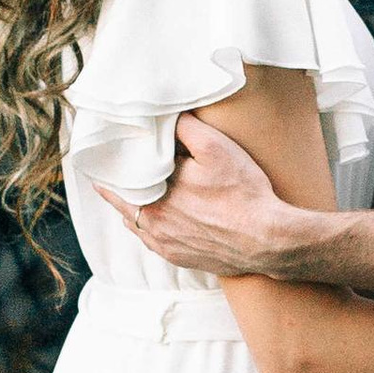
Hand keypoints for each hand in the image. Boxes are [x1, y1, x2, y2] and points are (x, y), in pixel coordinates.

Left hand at [102, 111, 318, 277]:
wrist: (267, 239)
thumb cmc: (242, 193)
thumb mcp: (215, 148)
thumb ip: (184, 128)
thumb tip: (164, 116)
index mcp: (153, 192)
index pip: (121, 175)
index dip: (114, 163)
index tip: (106, 154)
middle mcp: (152, 221)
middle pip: (121, 200)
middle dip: (118, 185)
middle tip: (111, 172)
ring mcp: (163, 242)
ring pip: (133, 221)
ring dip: (131, 206)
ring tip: (131, 192)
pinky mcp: (177, 256)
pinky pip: (151, 240)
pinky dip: (148, 226)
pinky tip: (156, 217)